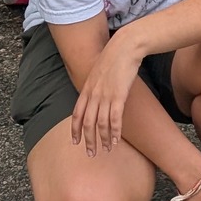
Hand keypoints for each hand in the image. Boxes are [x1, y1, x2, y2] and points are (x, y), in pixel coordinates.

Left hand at [67, 33, 139, 155]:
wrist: (125, 47)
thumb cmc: (114, 58)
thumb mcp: (98, 72)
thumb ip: (94, 86)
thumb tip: (95, 97)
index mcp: (86, 89)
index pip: (76, 114)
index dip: (75, 130)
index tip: (75, 142)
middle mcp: (93, 94)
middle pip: (87, 123)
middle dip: (88, 140)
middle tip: (91, 153)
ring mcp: (105, 95)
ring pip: (100, 124)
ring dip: (103, 139)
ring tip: (106, 149)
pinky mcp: (119, 95)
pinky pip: (115, 119)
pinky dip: (115, 132)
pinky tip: (117, 140)